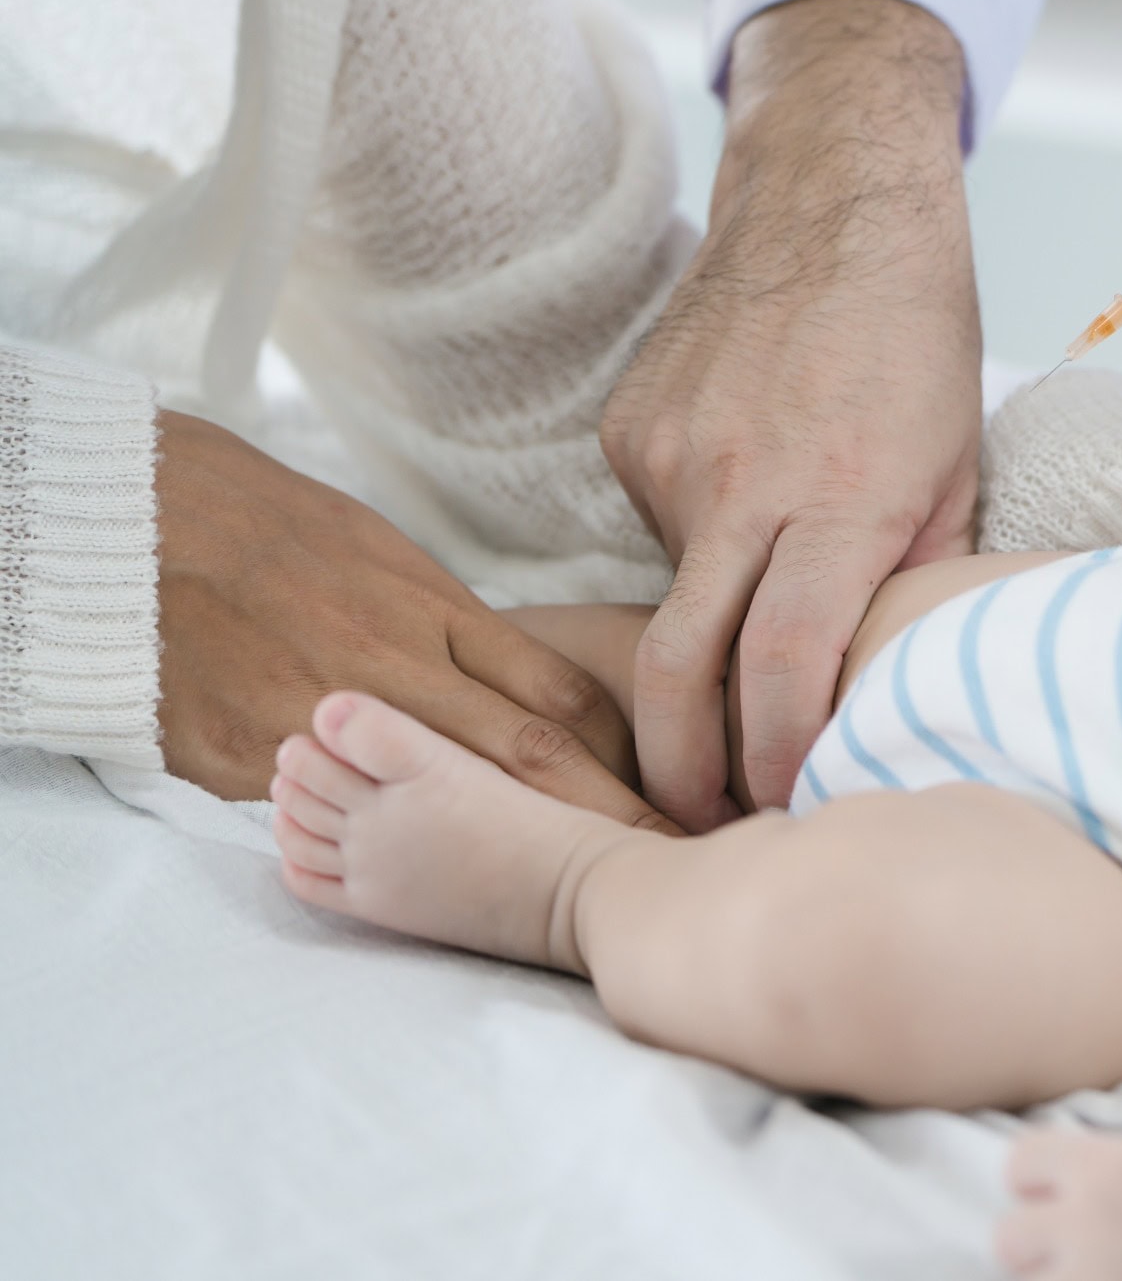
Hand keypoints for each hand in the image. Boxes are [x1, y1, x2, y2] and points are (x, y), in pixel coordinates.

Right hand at [154, 412, 669, 829]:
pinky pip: (334, 807)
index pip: (557, 693)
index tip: (673, 793)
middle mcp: (396, 666)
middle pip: (526, 754)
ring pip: (442, 794)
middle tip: (666, 857)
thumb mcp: (385, 556)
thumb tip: (520, 674)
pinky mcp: (258, 755)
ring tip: (577, 893)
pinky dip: (382, 839)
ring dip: (509, 846)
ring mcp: (328, 716)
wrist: (148, 527)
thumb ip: (452, 623)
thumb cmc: (276, 530)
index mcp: (436, 612)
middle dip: (603, 812)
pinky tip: (428, 877)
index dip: (622, 751)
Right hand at [600, 0, 980, 830]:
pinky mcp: (627, 431)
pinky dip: (700, 539)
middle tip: (701, 822)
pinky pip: (656, 525)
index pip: (783, 669)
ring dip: (710, 629)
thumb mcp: (953, 469)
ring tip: (768, 594)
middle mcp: (741, 486)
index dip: (773, 756)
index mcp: (841, 502)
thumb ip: (911, 579)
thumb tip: (879, 686)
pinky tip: (748, 491)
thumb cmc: (917, 341)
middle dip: (679, 771)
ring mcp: (670, 456)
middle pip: (679, 672)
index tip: (781, 807)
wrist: (834, 205)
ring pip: (672, 596)